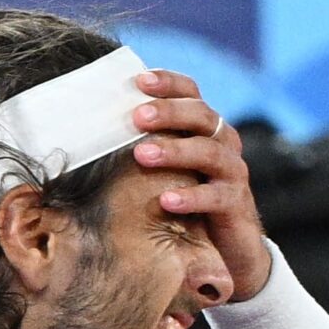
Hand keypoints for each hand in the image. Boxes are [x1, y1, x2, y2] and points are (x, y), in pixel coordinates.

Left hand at [129, 69, 271, 301]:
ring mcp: (233, 173)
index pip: (191, 92)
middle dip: (169, 112)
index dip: (168, 83)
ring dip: (175, 151)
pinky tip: (166, 200)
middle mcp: (224, 143)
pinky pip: (216, 196)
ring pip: (210, 152)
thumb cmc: (189, 201)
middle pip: (202, 115)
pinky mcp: (236, 204)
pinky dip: (191, 196)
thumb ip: (146, 146)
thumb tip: (91, 129)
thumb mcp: (169, 169)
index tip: (139, 80)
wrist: (230, 248)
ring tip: (143, 155)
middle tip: (138, 117)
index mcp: (205, 127)